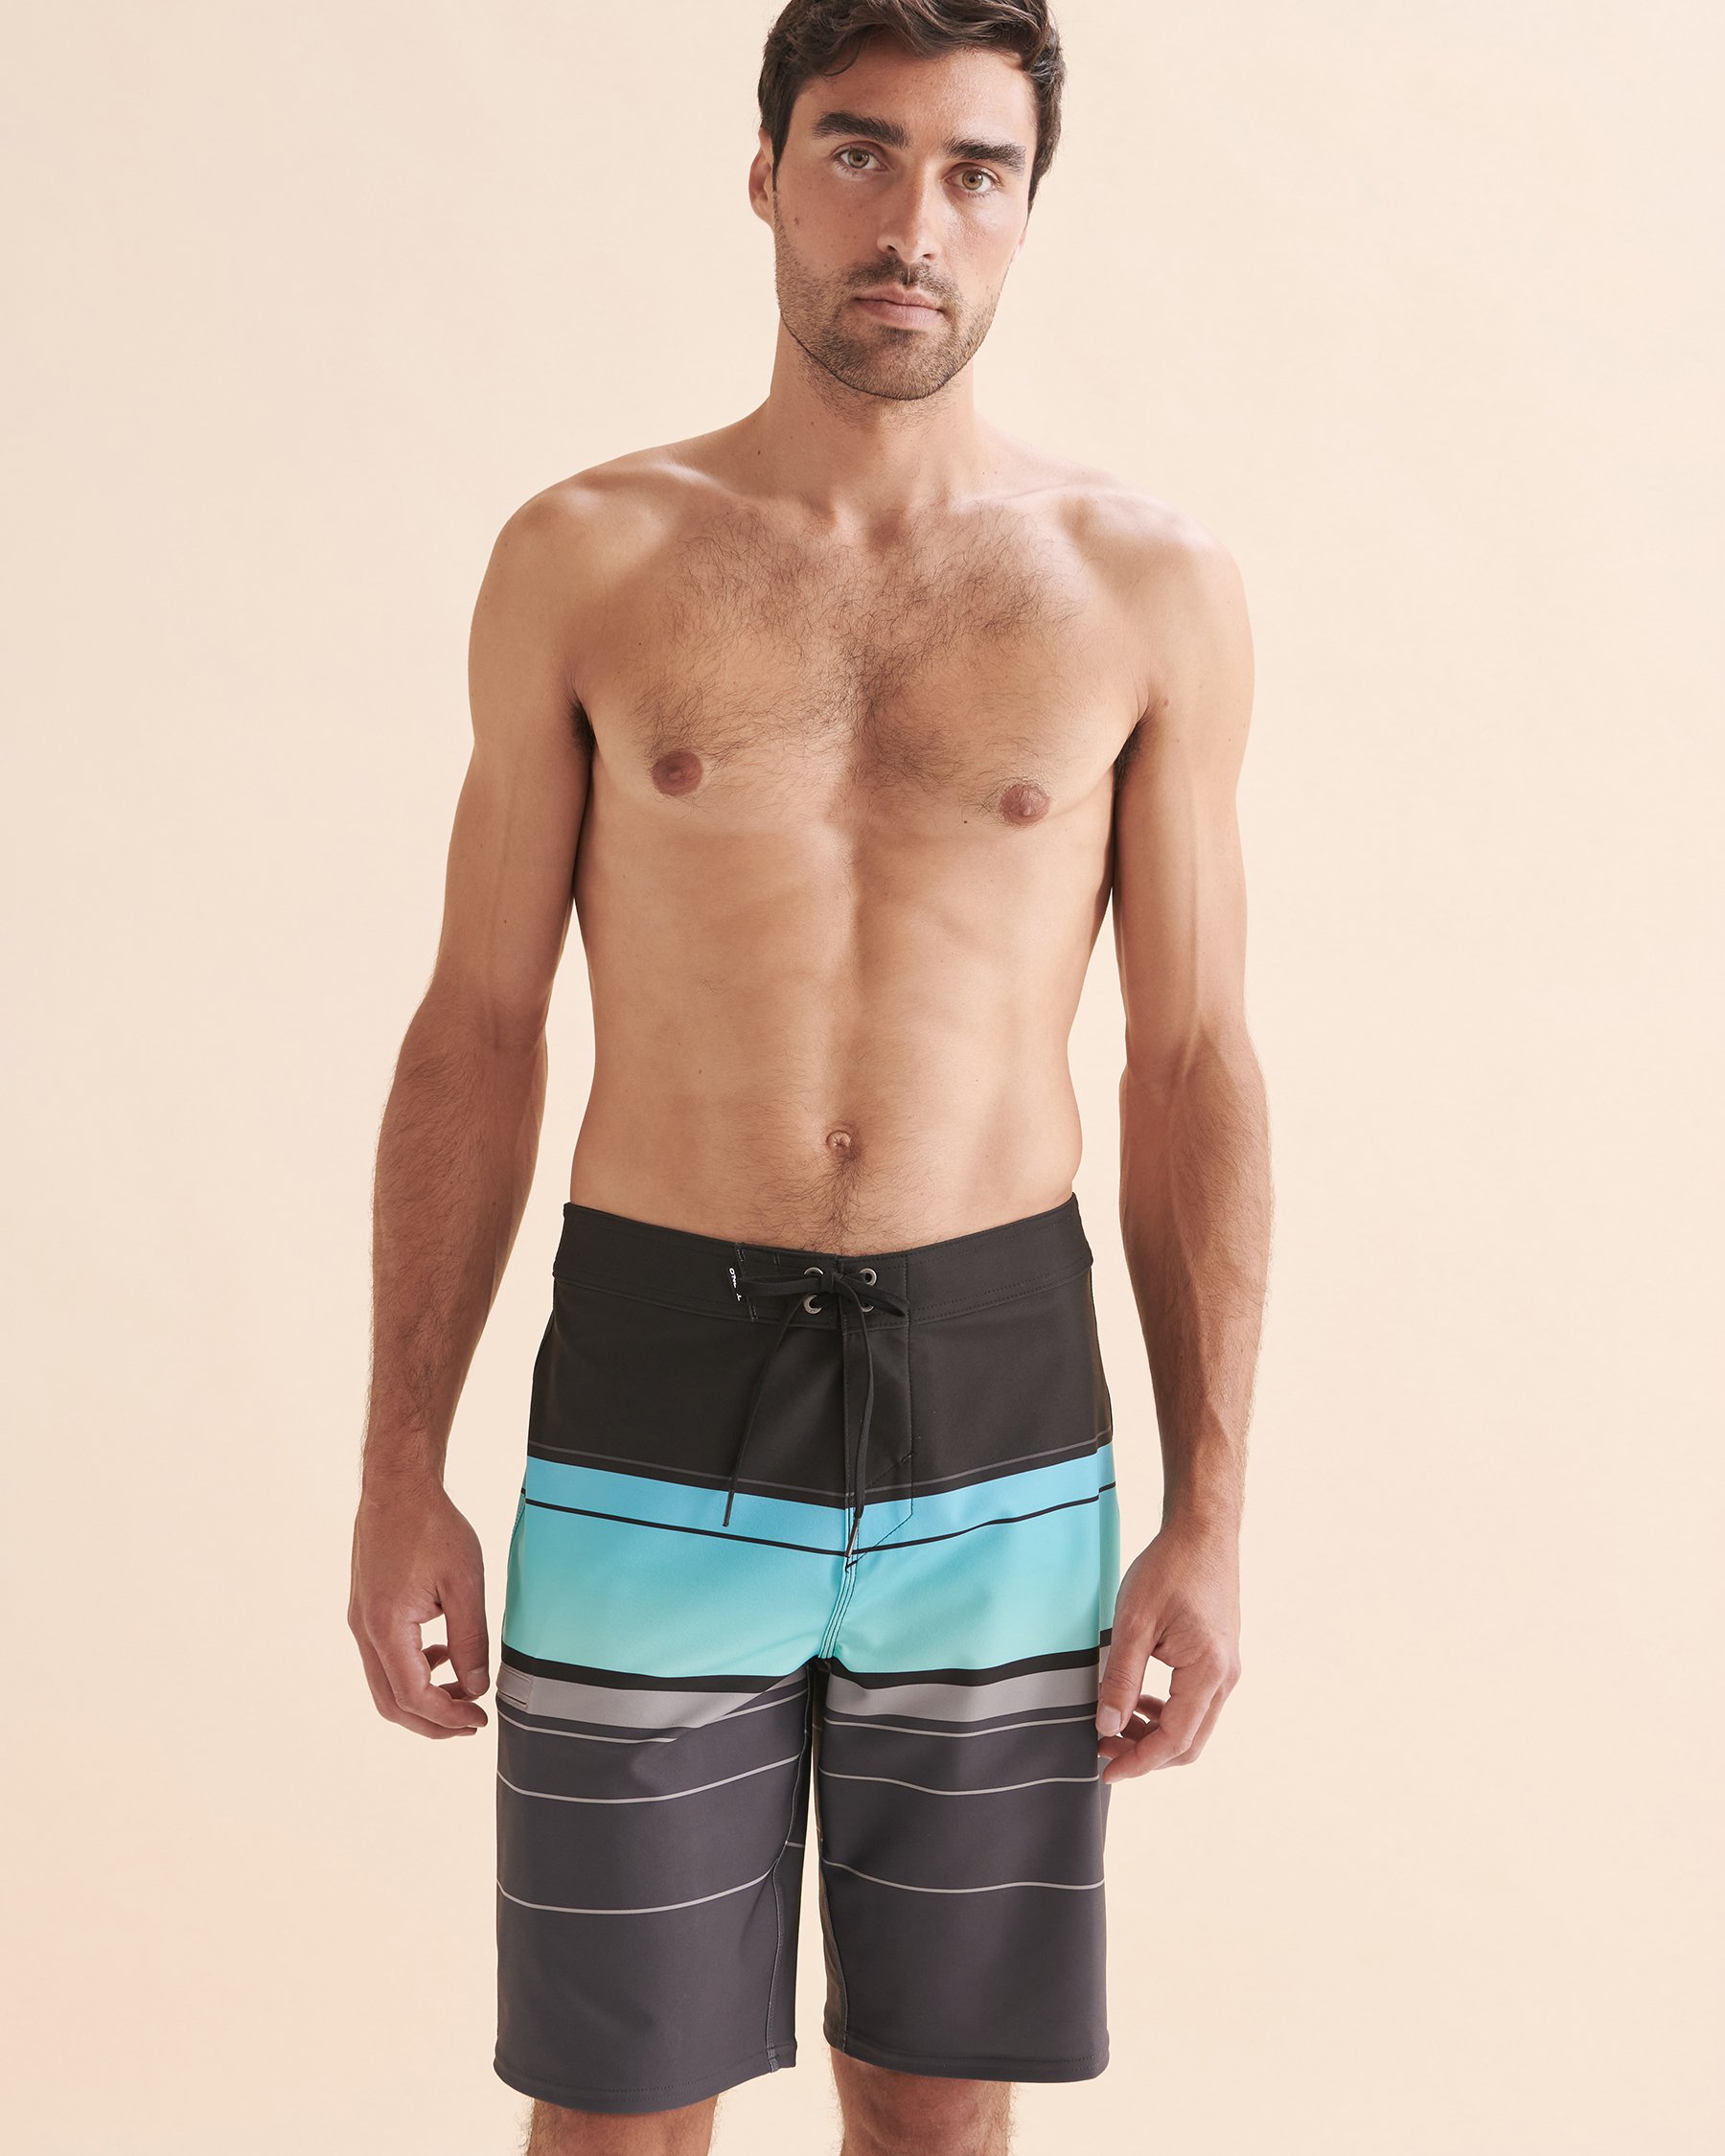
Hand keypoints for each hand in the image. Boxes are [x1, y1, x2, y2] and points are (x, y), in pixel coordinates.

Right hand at [348, 1476, 490, 1737]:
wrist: (397, 1487)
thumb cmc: (432, 1527)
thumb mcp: (464, 1584)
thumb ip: (470, 1640)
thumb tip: (476, 1687)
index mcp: (386, 1627)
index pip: (413, 1696)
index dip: (448, 1716)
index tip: (479, 1720)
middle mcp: (364, 1631)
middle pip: (392, 1702)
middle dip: (432, 1721)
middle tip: (470, 1723)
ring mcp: (360, 1621)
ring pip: (385, 1684)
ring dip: (422, 1698)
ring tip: (463, 1691)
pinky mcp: (365, 1610)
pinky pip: (383, 1659)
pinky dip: (412, 1672)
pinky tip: (442, 1654)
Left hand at [1096, 1518, 1239, 1781]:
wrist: (1203, 1532)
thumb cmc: (1169, 1568)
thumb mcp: (1133, 1622)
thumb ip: (1121, 1678)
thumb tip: (1108, 1727)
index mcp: (1208, 1671)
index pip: (1174, 1739)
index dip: (1139, 1762)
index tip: (1106, 1770)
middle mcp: (1226, 1677)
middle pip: (1189, 1743)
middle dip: (1146, 1754)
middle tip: (1104, 1748)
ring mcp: (1227, 1669)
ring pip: (1193, 1726)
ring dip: (1155, 1735)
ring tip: (1115, 1725)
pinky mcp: (1221, 1659)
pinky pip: (1196, 1703)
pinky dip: (1167, 1714)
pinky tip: (1139, 1701)